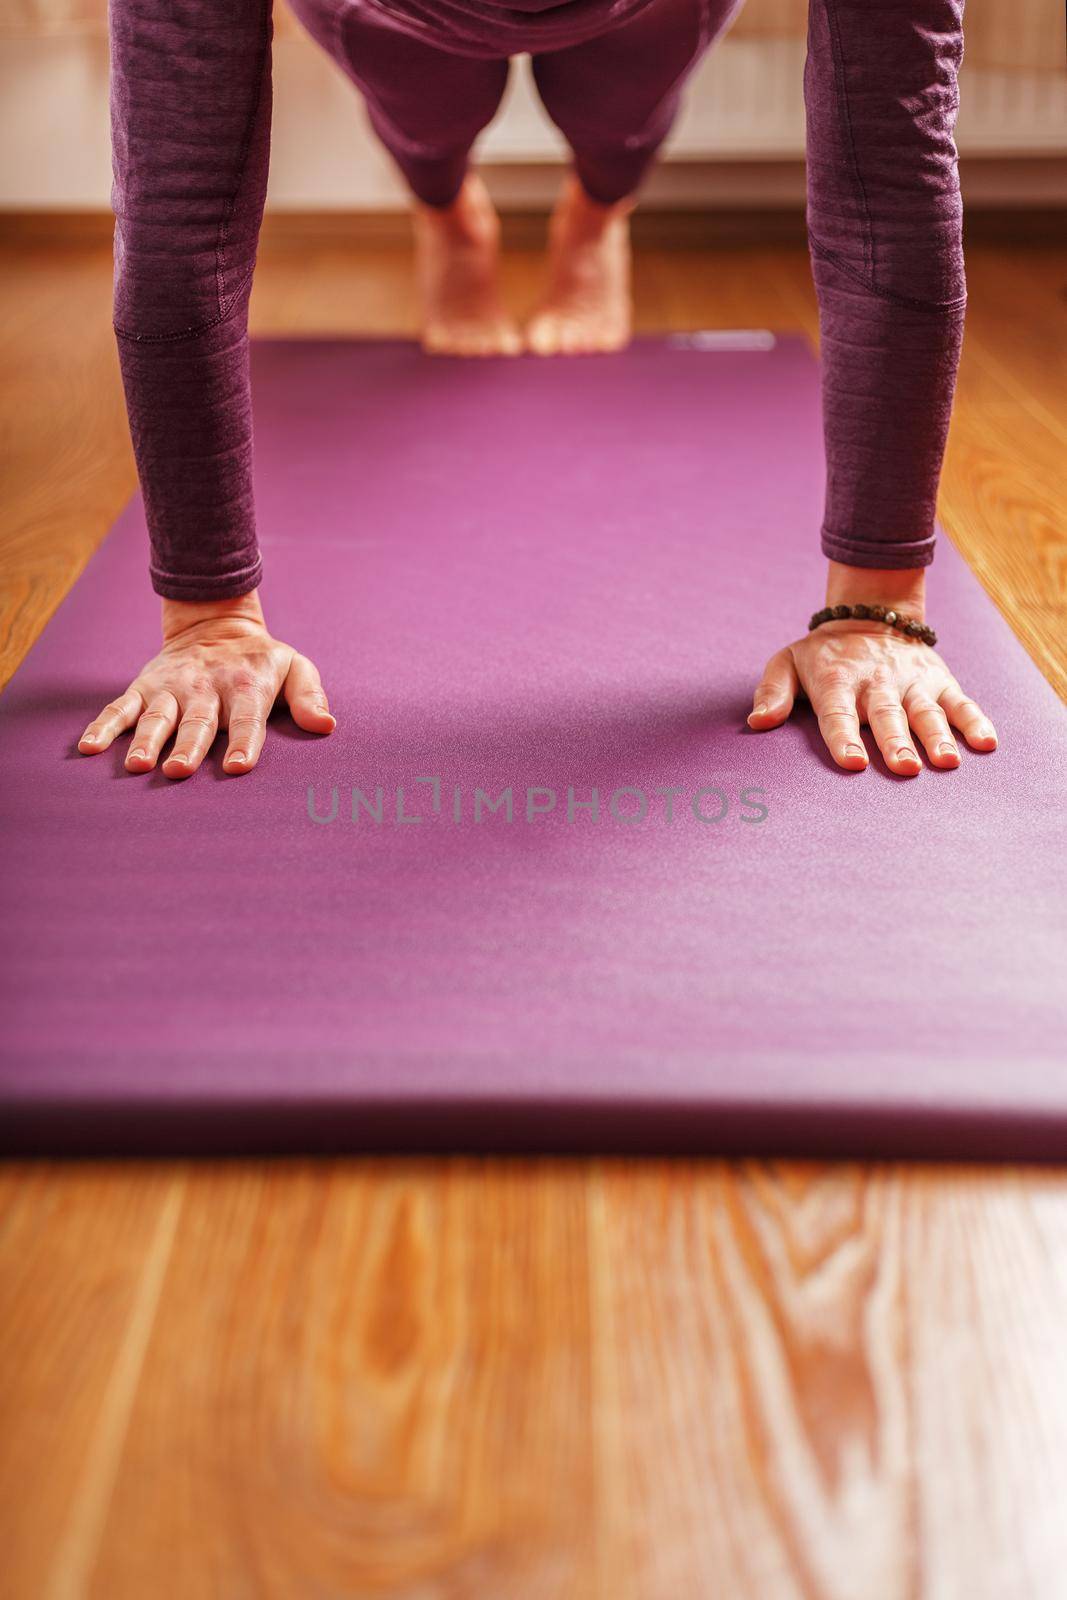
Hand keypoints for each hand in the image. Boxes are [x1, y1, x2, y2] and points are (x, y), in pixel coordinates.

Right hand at [77, 593, 334, 778]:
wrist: (214, 624)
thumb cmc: (260, 661)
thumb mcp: (294, 667)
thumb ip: (309, 696)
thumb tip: (327, 726)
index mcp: (244, 686)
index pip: (245, 718)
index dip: (243, 743)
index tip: (238, 768)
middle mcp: (204, 688)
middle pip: (196, 722)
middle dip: (188, 747)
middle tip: (179, 772)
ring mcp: (170, 689)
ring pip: (156, 718)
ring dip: (146, 741)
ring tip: (137, 765)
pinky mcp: (143, 689)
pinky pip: (119, 709)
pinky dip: (104, 727)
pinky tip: (90, 749)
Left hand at [748, 564, 996, 775]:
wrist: (871, 614)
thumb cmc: (823, 654)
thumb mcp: (788, 662)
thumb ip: (772, 691)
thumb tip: (757, 722)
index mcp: (837, 680)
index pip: (838, 713)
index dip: (844, 738)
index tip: (852, 763)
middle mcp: (876, 682)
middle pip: (887, 715)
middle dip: (895, 741)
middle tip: (904, 768)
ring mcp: (911, 681)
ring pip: (926, 711)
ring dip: (937, 736)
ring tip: (946, 762)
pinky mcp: (939, 680)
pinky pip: (960, 702)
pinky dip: (975, 721)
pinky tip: (986, 744)